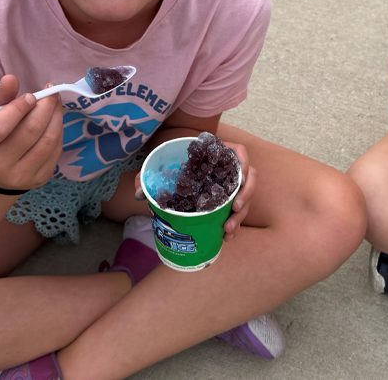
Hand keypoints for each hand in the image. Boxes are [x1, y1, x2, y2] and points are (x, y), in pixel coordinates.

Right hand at [0, 75, 64, 191]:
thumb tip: (11, 79)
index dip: (17, 109)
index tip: (31, 95)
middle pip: (29, 132)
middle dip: (45, 107)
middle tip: (50, 92)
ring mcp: (20, 176)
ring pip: (47, 141)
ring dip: (56, 116)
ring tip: (55, 102)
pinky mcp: (39, 179)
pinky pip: (56, 150)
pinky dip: (59, 131)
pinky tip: (55, 120)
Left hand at [132, 139, 254, 240]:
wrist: (172, 170)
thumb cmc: (168, 162)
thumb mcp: (158, 165)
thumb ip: (147, 175)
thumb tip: (138, 191)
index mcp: (216, 152)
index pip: (238, 152)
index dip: (243, 162)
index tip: (241, 175)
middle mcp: (227, 168)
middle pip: (248, 178)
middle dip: (245, 195)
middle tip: (235, 209)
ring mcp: (229, 186)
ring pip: (245, 198)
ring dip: (241, 215)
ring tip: (228, 230)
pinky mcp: (227, 201)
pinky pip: (238, 212)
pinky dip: (235, 224)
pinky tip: (227, 236)